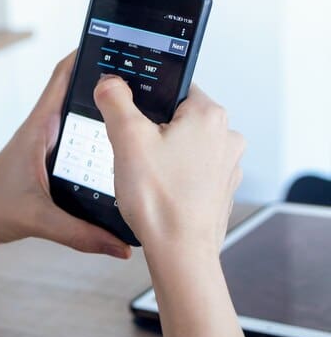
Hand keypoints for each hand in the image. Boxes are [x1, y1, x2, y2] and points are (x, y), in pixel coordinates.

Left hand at [0, 52, 131, 258]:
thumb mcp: (37, 221)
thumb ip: (79, 234)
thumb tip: (121, 245)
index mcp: (38, 128)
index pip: (63, 76)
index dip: (87, 53)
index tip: (118, 40)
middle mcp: (43, 130)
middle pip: (79, 94)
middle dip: (109, 83)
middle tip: (149, 76)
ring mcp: (46, 145)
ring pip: (81, 119)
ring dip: (105, 112)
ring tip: (144, 108)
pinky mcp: (48, 163)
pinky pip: (80, 144)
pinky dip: (99, 141)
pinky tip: (123, 152)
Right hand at [93, 76, 243, 261]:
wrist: (180, 253)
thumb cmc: (160, 201)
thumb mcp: (126, 139)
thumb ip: (115, 100)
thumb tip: (110, 82)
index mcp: (208, 114)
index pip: (171, 88)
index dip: (143, 101)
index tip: (129, 117)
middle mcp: (226, 136)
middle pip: (174, 118)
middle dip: (149, 133)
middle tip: (133, 154)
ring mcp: (226, 165)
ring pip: (181, 146)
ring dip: (160, 157)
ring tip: (145, 178)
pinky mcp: (219, 188)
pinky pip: (188, 171)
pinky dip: (171, 178)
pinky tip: (157, 193)